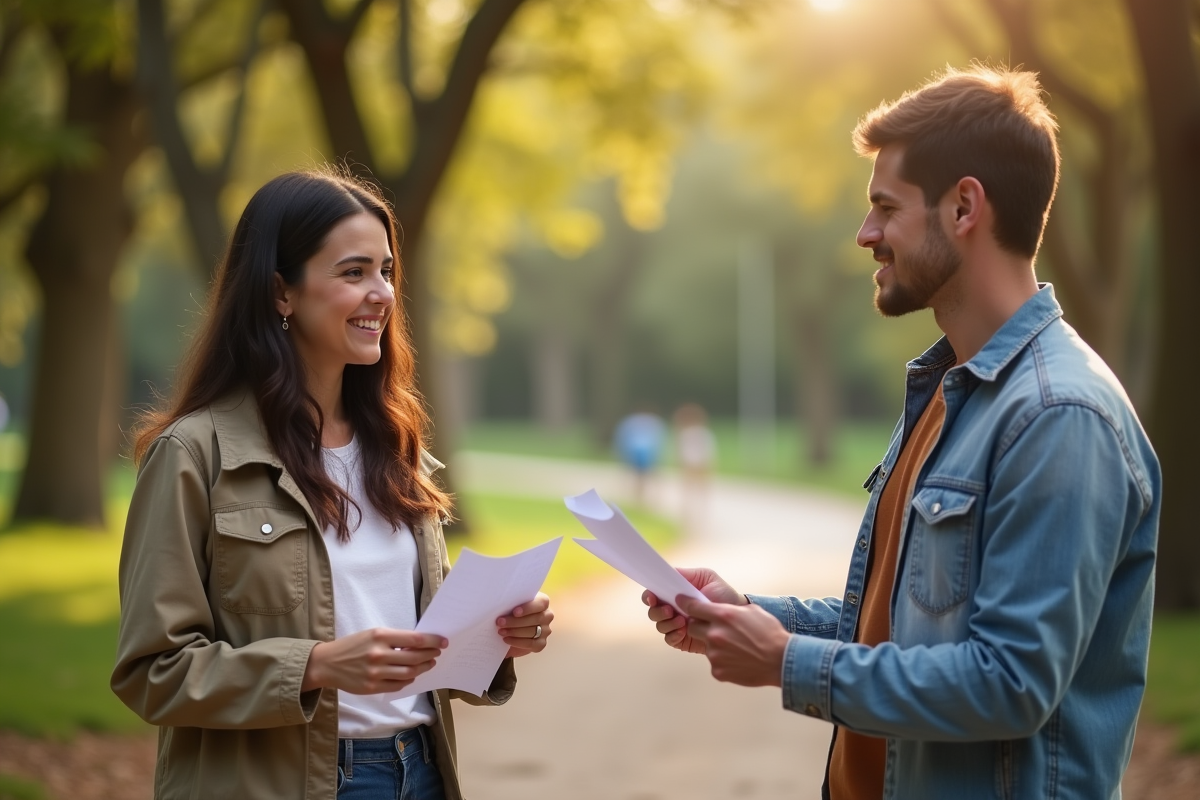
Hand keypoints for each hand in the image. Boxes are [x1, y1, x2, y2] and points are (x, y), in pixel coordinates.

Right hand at [302, 628, 445, 693]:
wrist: (327, 663)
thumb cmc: (353, 646)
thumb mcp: (372, 634)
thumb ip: (394, 639)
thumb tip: (420, 643)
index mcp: (380, 636)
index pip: (415, 639)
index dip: (432, 641)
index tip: (442, 641)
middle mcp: (378, 654)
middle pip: (414, 657)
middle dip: (430, 655)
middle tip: (437, 653)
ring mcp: (375, 673)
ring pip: (409, 673)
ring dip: (423, 668)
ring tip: (429, 663)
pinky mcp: (372, 687)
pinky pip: (398, 685)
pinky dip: (408, 680)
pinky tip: (412, 675)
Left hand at [497, 592, 552, 657]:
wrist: (511, 627)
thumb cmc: (512, 611)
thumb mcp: (512, 604)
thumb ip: (512, 602)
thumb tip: (500, 604)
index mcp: (543, 602)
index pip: (541, 603)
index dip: (528, 608)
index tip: (515, 612)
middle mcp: (547, 615)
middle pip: (535, 619)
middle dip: (516, 621)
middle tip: (500, 622)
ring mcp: (546, 630)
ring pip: (532, 631)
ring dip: (514, 632)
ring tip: (501, 631)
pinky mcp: (541, 643)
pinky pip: (531, 644)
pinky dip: (517, 642)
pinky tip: (506, 639)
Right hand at [642, 567, 746, 653]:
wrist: (737, 616)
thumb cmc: (722, 594)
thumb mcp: (706, 577)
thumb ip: (687, 574)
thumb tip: (666, 573)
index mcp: (674, 593)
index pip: (653, 593)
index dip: (649, 594)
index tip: (652, 596)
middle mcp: (672, 609)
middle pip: (652, 611)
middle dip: (657, 610)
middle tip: (670, 610)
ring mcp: (676, 625)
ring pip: (659, 625)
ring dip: (667, 622)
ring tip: (683, 620)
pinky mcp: (682, 639)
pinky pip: (669, 639)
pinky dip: (673, 634)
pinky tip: (684, 630)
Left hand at [674, 594, 788, 687]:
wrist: (781, 660)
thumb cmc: (770, 633)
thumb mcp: (751, 611)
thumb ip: (729, 609)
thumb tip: (717, 609)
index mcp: (723, 615)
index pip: (693, 606)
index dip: (686, 604)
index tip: (681, 602)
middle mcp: (714, 634)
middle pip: (692, 627)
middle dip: (699, 626)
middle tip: (714, 629)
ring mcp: (714, 654)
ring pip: (706, 646)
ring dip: (716, 646)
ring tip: (737, 648)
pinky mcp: (717, 671)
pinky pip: (714, 663)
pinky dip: (723, 661)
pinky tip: (739, 660)